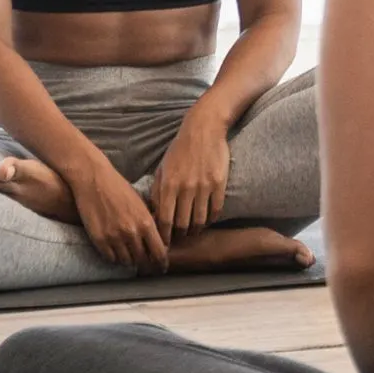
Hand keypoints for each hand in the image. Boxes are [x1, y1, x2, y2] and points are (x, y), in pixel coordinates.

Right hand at [67, 157, 169, 272]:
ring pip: (126, 261)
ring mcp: (114, 237)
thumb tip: (158, 242)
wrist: (94, 179)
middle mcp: (131, 233)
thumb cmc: (119, 188)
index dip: (162, 263)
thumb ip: (149, 223)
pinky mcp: (99, 239)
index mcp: (146, 223)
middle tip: (146, 266)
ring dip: (129, 260)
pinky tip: (116, 251)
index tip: (162, 267)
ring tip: (130, 255)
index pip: (159, 253)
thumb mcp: (141, 204)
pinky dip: (114, 257)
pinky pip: (110, 258)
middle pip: (143, 260)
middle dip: (146, 264)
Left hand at [150, 114, 231, 240]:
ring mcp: (204, 187)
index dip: (164, 235)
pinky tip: (207, 221)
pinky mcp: (219, 184)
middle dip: (180, 236)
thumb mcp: (163, 168)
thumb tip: (155, 213)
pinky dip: (211, 219)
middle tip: (179, 239)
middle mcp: (186, 188)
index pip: (165, 219)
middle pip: (182, 223)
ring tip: (193, 232)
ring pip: (200, 220)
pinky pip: (216, 210)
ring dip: (195, 230)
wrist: (203, 130)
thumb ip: (158, 191)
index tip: (164, 243)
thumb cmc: (180, 149)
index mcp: (169, 184)